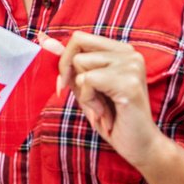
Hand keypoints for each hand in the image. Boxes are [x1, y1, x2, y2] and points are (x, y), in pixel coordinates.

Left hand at [41, 32, 161, 164]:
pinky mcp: (128, 82)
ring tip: (102, 108)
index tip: (68, 84)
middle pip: (77, 48)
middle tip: (93, 100)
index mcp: (122, 50)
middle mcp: (129, 52)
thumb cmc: (112, 118)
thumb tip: (42, 39)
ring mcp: (131, 65)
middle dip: (73, 77)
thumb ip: (69, 65)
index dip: (66, 60)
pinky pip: (87, 80)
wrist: (141, 146)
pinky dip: (89, 100)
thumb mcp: (86, 88)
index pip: (79, 37)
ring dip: (84, 93)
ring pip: (80, 63)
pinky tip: (105, 113)